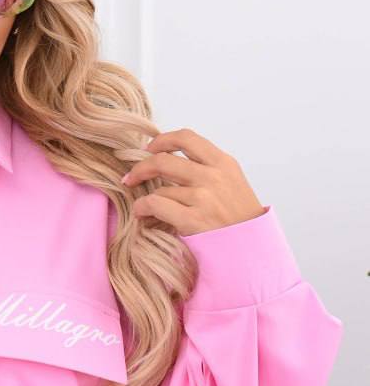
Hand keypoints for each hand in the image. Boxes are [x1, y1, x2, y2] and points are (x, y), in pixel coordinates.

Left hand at [121, 128, 266, 236]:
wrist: (253, 248)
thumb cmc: (240, 219)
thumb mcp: (232, 183)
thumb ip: (208, 168)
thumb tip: (173, 159)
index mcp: (223, 163)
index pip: (186, 138)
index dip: (162, 140)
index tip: (150, 149)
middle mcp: (213, 176)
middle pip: (164, 159)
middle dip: (141, 167)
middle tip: (132, 177)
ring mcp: (203, 197)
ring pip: (159, 187)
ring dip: (143, 195)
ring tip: (142, 205)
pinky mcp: (192, 219)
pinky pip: (155, 204)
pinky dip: (143, 208)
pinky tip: (142, 213)